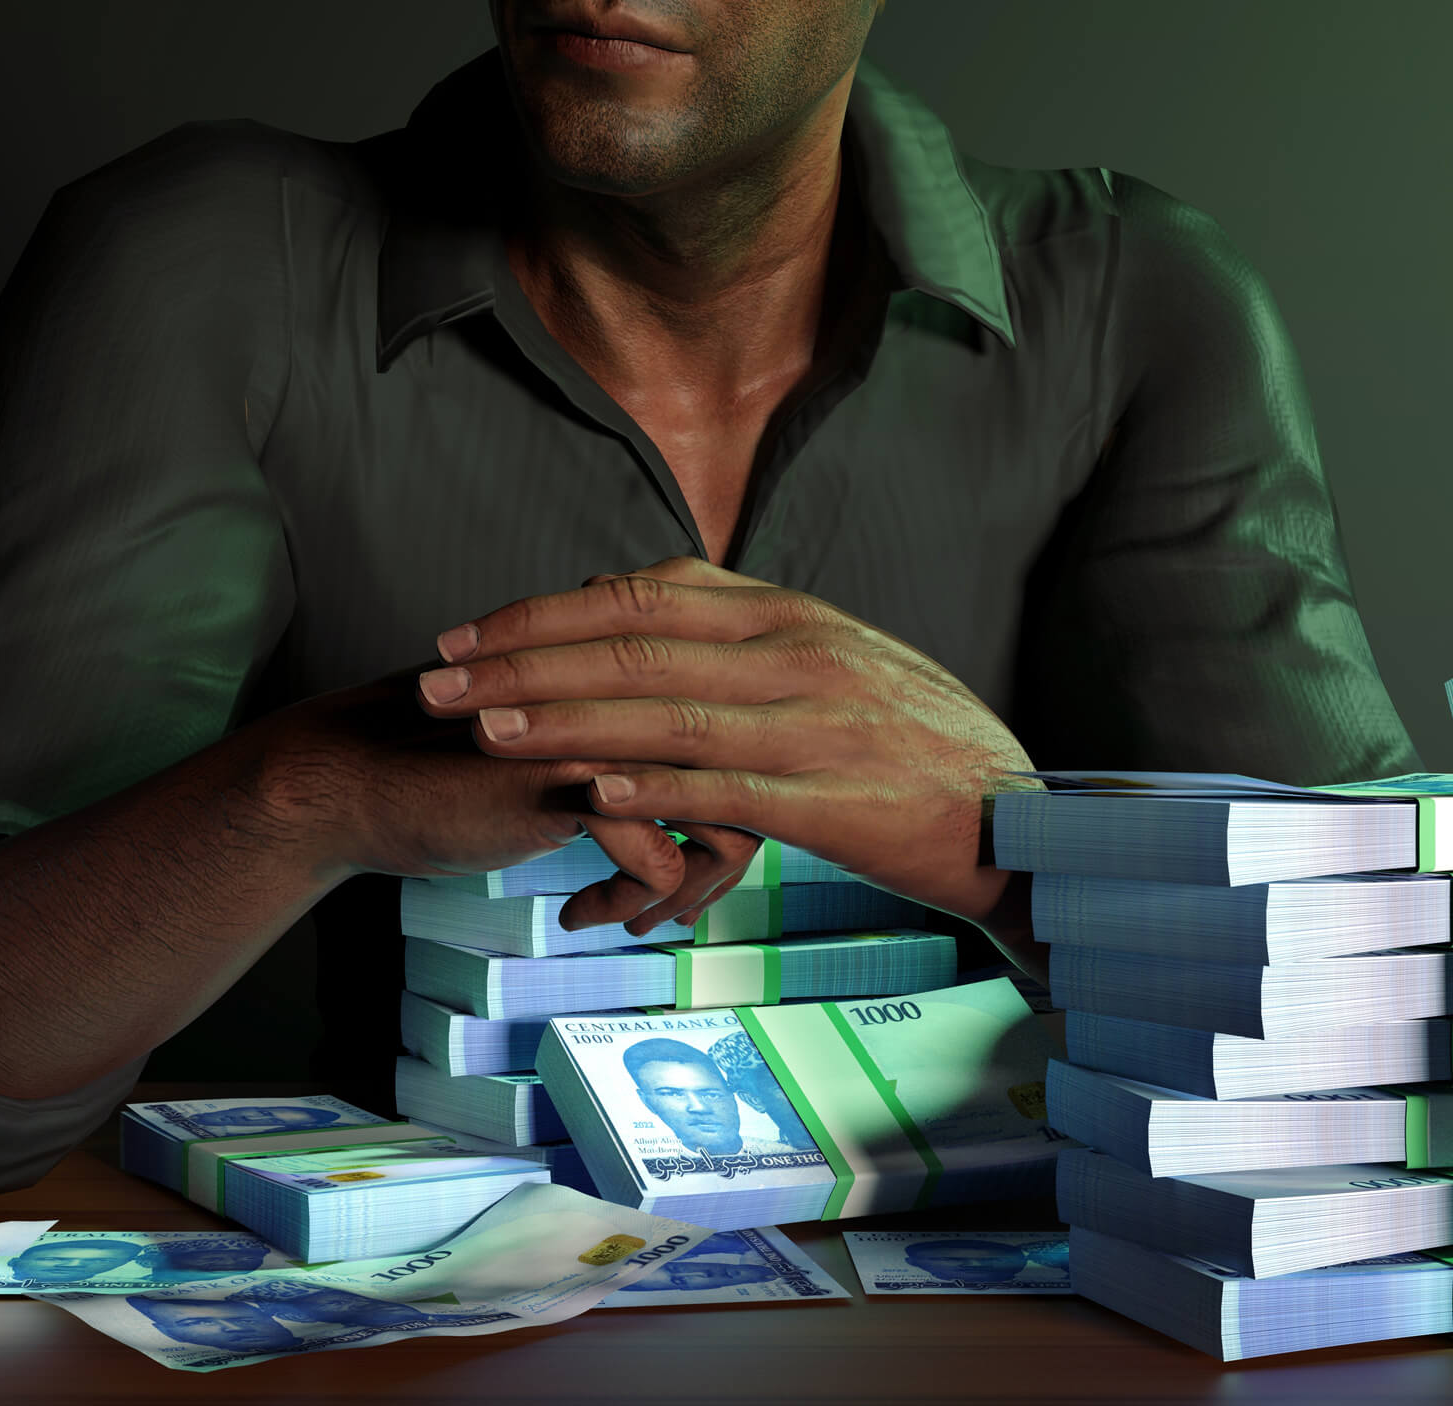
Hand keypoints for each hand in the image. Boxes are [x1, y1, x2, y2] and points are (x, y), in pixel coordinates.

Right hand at [256, 671, 766, 934]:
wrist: (354, 780)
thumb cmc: (452, 769)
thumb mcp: (555, 748)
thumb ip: (623, 749)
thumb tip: (693, 803)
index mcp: (636, 667)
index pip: (739, 734)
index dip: (734, 809)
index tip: (698, 864)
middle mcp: (634, 688)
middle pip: (746, 778)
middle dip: (723, 860)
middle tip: (682, 905)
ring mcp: (609, 730)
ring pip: (719, 821)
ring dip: (690, 886)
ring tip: (645, 918)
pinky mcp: (574, 784)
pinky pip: (657, 862)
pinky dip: (629, 901)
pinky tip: (579, 915)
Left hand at [411, 558, 1045, 968]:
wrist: (1018, 821)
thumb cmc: (914, 750)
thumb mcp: (834, 663)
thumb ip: (740, 636)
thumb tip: (636, 602)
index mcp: (793, 616)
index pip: (645, 595)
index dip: (543, 611)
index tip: (465, 632)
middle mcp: (800, 655)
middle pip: (634, 645)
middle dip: (521, 660)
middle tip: (434, 679)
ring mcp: (818, 726)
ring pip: (667, 713)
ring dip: (563, 721)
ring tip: (481, 729)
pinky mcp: (835, 801)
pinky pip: (726, 788)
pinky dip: (650, 787)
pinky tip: (583, 794)